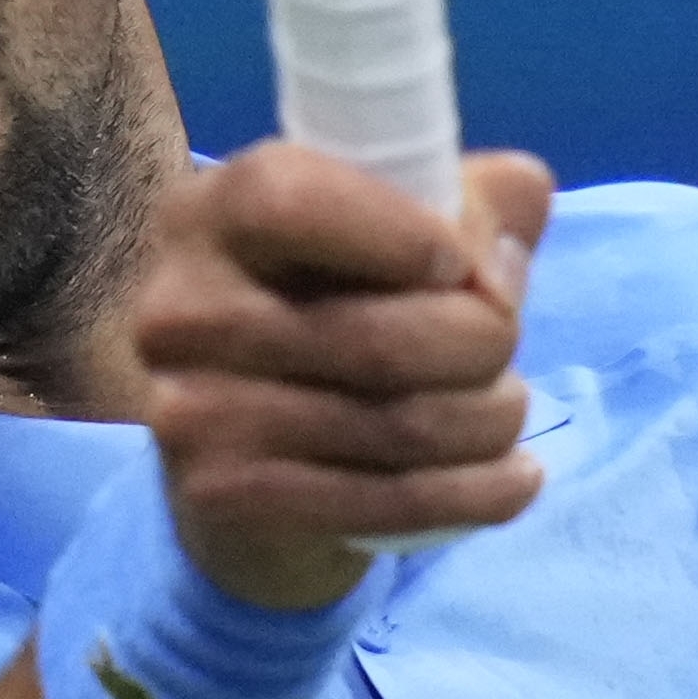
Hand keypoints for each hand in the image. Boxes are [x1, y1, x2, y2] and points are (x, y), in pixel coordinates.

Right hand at [127, 140, 552, 609]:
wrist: (245, 451)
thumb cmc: (332, 304)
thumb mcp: (391, 227)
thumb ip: (470, 197)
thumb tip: (517, 210)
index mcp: (210, 214)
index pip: (289, 200)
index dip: (399, 231)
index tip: (461, 263)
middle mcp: (180, 310)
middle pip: (377, 336)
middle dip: (486, 343)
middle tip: (505, 347)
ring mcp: (193, 413)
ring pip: (400, 424)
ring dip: (492, 419)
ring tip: (508, 408)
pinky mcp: (227, 496)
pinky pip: (389, 501)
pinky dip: (480, 492)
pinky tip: (515, 478)